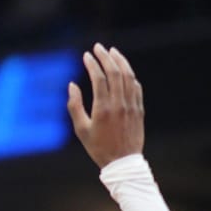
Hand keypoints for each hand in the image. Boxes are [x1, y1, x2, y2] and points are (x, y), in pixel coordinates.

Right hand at [67, 43, 144, 167]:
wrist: (123, 163)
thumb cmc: (98, 147)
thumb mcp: (81, 129)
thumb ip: (75, 106)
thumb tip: (72, 85)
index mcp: (103, 108)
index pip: (98, 78)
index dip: (92, 64)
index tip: (86, 55)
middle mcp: (119, 104)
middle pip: (114, 72)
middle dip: (106, 57)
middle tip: (98, 47)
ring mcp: (131, 106)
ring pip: (128, 77)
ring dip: (120, 61)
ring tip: (113, 52)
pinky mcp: (139, 110)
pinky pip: (136, 87)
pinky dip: (129, 75)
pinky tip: (124, 70)